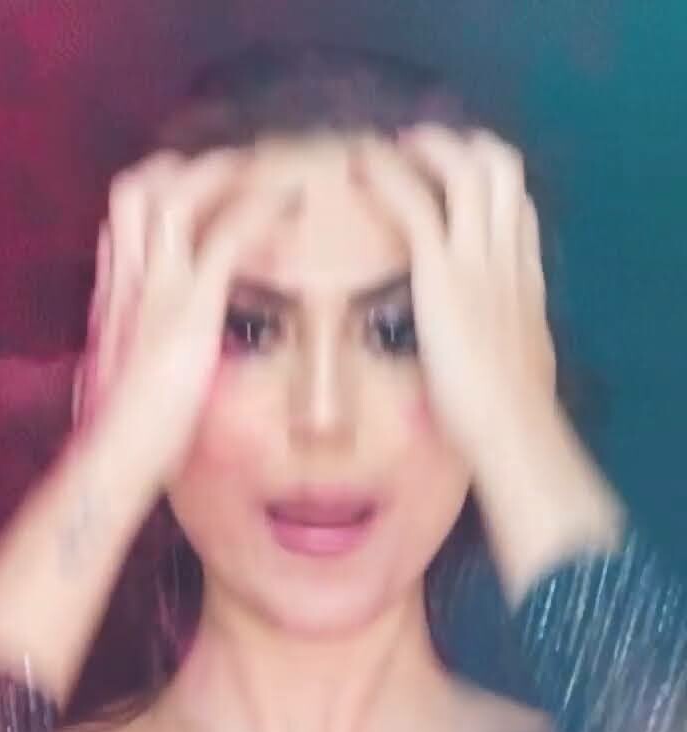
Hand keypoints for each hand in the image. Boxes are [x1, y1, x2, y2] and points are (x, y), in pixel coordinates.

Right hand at [74, 148, 297, 484]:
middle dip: (184, 169)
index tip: (191, 192)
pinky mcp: (189, 310)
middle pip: (137, 190)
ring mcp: (157, 292)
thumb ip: (134, 364)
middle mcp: (130, 284)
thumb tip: (142, 373)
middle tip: (234, 167)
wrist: (116, 457)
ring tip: (269, 171)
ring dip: (225, 175)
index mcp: (115, 301)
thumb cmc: (122, 437)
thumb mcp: (121, 386)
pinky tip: (289, 202)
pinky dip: (257, 210)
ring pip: (176, 195)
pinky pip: (224, 239)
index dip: (154, 197)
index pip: (121, 223)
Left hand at [356, 126, 623, 601]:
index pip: (518, 209)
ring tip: (386, 148)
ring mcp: (479, 261)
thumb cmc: (511, 419)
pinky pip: (416, 205)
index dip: (489, 185)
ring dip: (424, 148)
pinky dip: (389, 176)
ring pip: (466, 167)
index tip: (458, 181)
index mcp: (525, 281)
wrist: (512, 430)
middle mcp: (506, 259)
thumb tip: (495, 362)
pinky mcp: (444, 274)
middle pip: (501, 168)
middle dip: (461, 146)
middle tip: (418, 147)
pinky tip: (362, 168)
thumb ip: (505, 348)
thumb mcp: (519, 370)